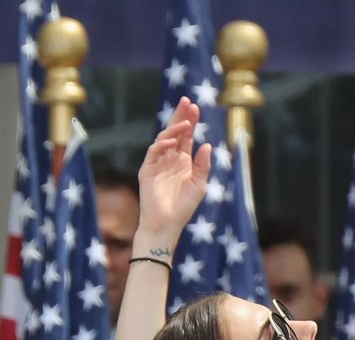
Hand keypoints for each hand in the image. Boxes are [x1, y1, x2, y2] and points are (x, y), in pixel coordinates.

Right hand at [137, 97, 211, 241]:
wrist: (166, 224)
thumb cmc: (183, 207)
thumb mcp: (199, 185)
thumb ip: (203, 165)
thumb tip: (207, 144)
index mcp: (183, 160)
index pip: (186, 136)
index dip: (190, 121)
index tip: (195, 107)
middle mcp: (170, 158)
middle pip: (174, 132)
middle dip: (180, 116)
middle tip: (186, 101)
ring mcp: (157, 162)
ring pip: (164, 139)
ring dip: (174, 129)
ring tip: (185, 123)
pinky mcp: (147, 169)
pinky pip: (153, 152)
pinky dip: (162, 145)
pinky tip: (173, 142)